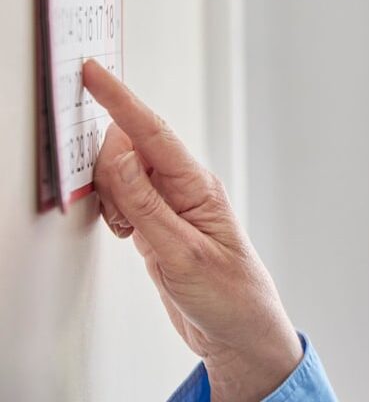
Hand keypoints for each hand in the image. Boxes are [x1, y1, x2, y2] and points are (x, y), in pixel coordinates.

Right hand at [81, 60, 301, 401]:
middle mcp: (185, 189)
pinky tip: (127, 236)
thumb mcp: (181, 251)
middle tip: (119, 212)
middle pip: (130, 150)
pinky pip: (123, 201)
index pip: (152, 133)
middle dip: (109, 169)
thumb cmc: (228, 294)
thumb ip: (144, 202)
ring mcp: (170, 206)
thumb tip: (118, 152)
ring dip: (111, 197)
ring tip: (128, 233)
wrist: (239, 332)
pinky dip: (113, 214)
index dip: (120, 100)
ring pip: (122, 177)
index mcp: (198, 186)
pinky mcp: (158, 225)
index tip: (93, 72)